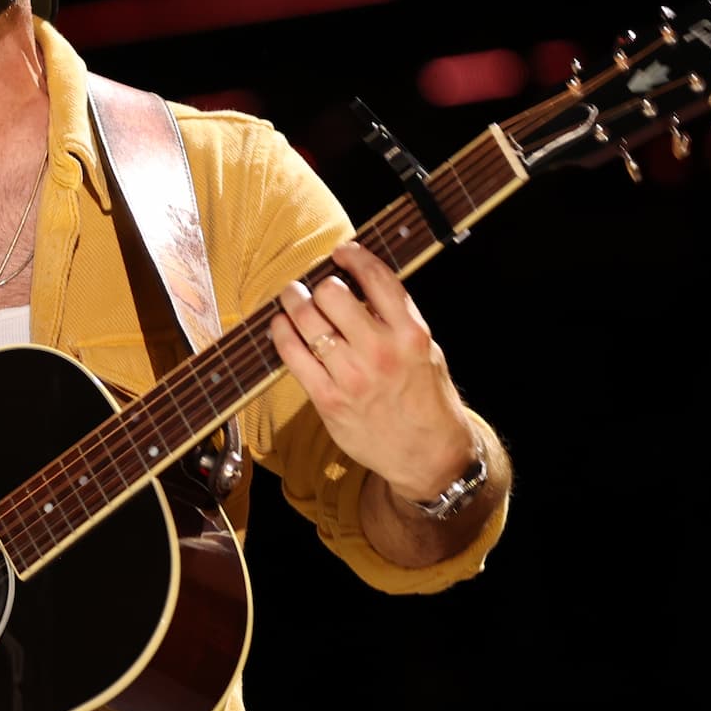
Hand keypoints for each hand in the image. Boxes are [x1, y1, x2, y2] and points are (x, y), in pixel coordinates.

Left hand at [269, 241, 478, 499]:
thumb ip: (396, 319)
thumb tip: (358, 287)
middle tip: (313, 285)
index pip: (376, 278)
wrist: (430, 457)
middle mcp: (381, 351)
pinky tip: (280, 326)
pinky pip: (292, 355)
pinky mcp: (328, 400)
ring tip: (292, 297)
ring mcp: (352, 376)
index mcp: (411, 334)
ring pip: (306, 319)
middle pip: (332, 294)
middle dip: (319, 284)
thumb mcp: (427, 351)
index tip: (341, 253)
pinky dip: (281, 333)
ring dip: (293, 301)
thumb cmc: (427, 400)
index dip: (353, 257)